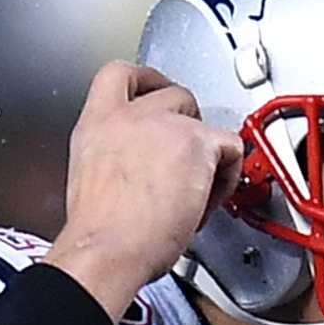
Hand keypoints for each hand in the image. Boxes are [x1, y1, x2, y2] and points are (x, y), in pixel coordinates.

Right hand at [44, 61, 243, 320]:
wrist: (107, 250)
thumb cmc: (99, 233)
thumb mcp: (92, 179)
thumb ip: (116, 160)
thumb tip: (139, 171)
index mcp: (97, 124)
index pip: (119, 75)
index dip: (146, 81)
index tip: (158, 93)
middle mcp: (128, 116)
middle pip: (174, 93)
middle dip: (188, 123)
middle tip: (189, 160)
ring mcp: (164, 125)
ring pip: (204, 122)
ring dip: (206, 155)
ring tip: (194, 193)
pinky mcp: (195, 142)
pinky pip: (231, 147)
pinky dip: (227, 176)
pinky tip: (205, 203)